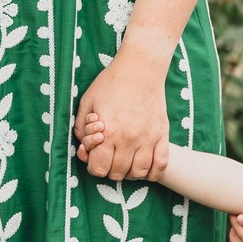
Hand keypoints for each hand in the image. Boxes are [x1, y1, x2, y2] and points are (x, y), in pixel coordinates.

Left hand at [74, 51, 169, 183]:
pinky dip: (153, 173)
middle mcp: (128, 139)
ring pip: (139, 173)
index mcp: (108, 132)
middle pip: (118, 173)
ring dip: (130, 173)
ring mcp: (148, 138)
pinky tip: (145, 167)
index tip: (95, 157)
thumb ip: (80, 127)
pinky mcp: (162, 134)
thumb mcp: (87, 101)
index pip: (99, 168)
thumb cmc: (110, 83)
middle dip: (109, 170)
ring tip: (125, 162)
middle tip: (110, 158)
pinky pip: (161, 164)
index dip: (94, 166)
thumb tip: (83, 146)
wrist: (140, 68)